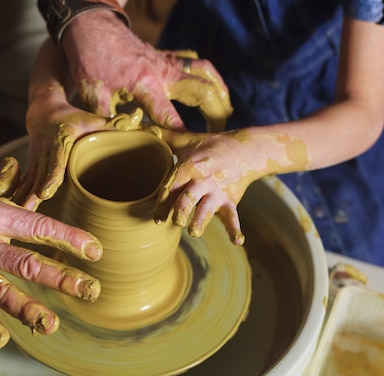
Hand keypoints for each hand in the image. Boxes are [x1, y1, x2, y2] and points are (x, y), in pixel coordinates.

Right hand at [14, 88, 143, 209]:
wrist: (43, 112)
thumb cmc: (74, 118)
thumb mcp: (92, 119)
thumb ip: (114, 123)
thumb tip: (138, 117)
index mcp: (59, 140)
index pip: (56, 160)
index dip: (51, 176)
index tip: (47, 192)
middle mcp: (43, 151)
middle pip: (39, 175)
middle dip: (34, 193)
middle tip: (29, 211)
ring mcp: (34, 160)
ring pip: (28, 181)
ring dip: (23, 199)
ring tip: (19, 217)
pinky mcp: (29, 168)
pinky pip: (22, 184)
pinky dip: (17, 197)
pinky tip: (13, 212)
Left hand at [62, 10, 232, 130]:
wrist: (92, 25)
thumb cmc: (90, 58)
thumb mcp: (92, 91)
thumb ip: (106, 117)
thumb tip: (116, 139)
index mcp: (145, 83)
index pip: (169, 116)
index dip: (182, 135)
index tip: (193, 149)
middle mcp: (163, 72)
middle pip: (202, 92)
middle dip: (216, 113)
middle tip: (219, 132)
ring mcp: (167, 61)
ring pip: (205, 73)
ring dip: (219, 91)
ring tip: (225, 110)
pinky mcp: (166, 55)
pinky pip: (194, 63)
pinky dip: (206, 74)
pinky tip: (211, 86)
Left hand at [153, 129, 261, 244]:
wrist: (245, 150)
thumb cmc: (210, 146)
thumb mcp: (186, 139)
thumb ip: (162, 136)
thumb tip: (138, 124)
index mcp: (188, 168)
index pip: (172, 186)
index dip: (163, 202)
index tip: (157, 218)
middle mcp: (202, 181)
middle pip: (189, 198)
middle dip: (181, 211)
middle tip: (176, 222)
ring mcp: (217, 192)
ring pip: (207, 209)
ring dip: (201, 221)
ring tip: (193, 232)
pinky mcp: (230, 200)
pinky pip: (233, 217)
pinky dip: (236, 230)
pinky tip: (238, 241)